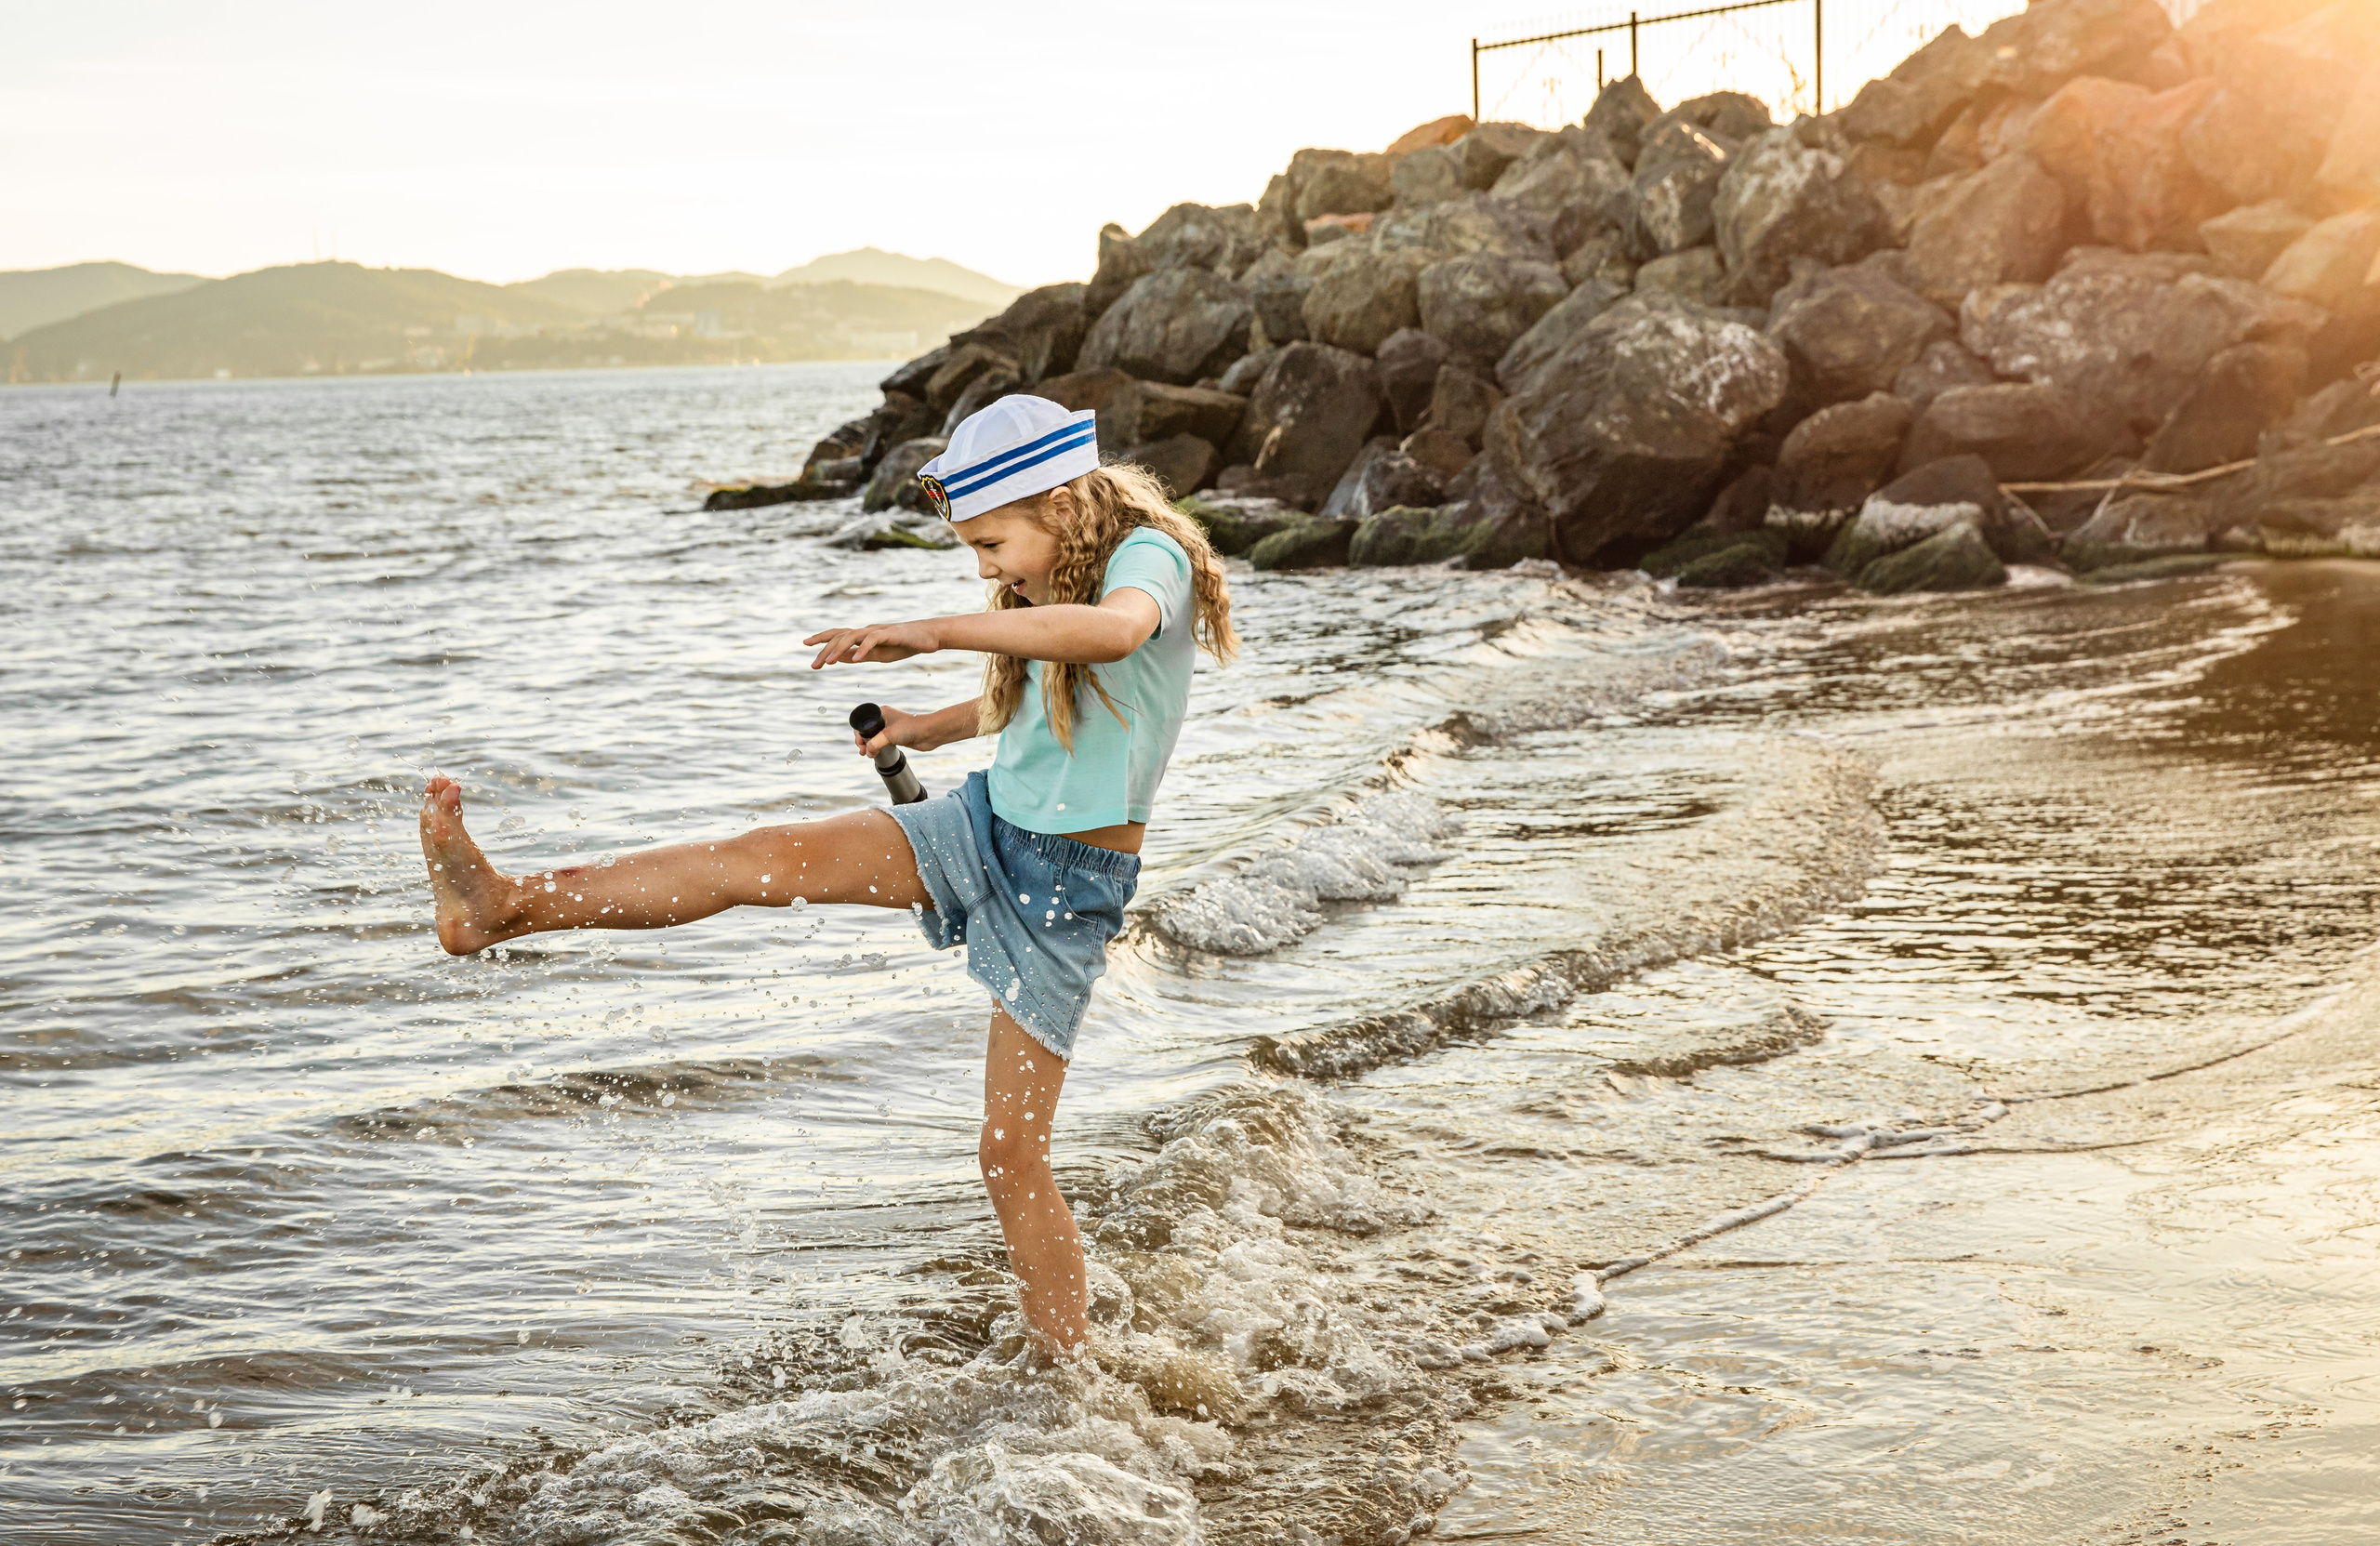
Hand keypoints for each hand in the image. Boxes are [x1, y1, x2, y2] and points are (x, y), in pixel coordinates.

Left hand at [803, 620, 938, 669]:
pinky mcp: (890, 634)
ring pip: (853, 636)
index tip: (806, 645)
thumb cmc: (904, 644)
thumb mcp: (878, 654)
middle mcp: (867, 630)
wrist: (928, 636)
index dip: (822, 639)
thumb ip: (860, 656)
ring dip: (839, 649)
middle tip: (814, 665)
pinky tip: (855, 659)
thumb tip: (842, 659)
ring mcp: (878, 630)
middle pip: (841, 636)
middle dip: (825, 649)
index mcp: (863, 635)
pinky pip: (873, 640)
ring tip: (829, 662)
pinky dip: (863, 649)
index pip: (838, 635)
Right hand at [853, 703, 931, 756]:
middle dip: (863, 741)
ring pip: (874, 737)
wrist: (929, 733)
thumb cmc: (911, 728)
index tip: (861, 744)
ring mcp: (890, 728)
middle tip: (863, 751)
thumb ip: (875, 743)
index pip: (863, 722)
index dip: (859, 734)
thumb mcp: (888, 735)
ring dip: (869, 745)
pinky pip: (882, 742)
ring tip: (867, 754)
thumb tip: (868, 752)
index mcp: (881, 712)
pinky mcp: (896, 737)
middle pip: (867, 730)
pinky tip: (876, 753)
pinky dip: (877, 748)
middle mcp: (884, 719)